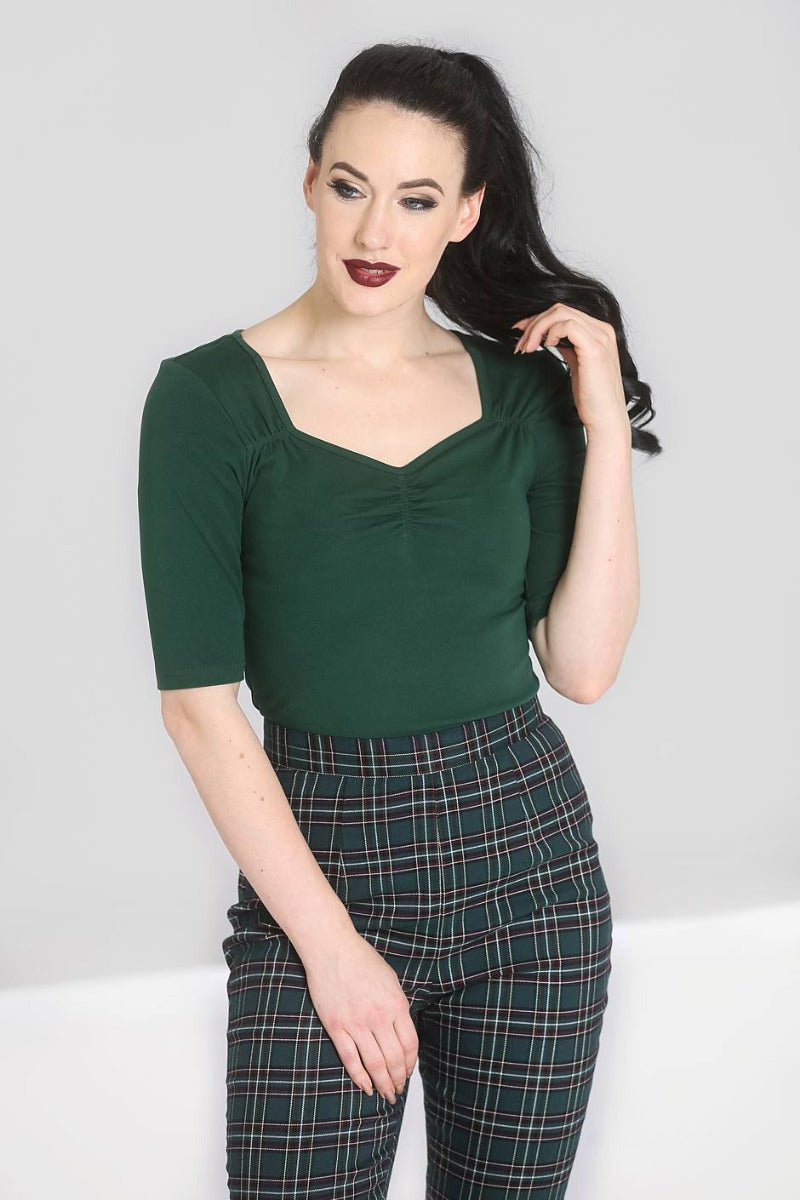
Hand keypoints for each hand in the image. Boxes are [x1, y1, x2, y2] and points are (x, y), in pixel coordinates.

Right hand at [302, 928, 418, 1102]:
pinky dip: (360, 1077)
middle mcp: (379, 1017)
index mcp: (396, 1005)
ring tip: (385, 1094)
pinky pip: (351, 1059)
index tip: (407, 1073)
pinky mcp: (337, 1027)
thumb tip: (402, 1031)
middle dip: (398, 1080)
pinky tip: (366, 1087)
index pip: (410, 1045)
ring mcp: (357, 1023)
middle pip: (394, 1059)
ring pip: (375, 1064)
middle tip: (397, 1092)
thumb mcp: (390, 980)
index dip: (410, 1064)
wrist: (332, 949)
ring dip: (382, 1083)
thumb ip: (397, 1006)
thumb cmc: (362, 960)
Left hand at [511, 303, 628, 434]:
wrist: (605, 418)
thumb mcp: (577, 364)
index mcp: (600, 332)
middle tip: (519, 344)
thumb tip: (548, 336)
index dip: (539, 319)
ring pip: (560, 314)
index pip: (564, 313)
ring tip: (526, 348)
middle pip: (560, 309)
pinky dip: (549, 332)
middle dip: (534, 323)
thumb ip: (567, 346)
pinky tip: (544, 347)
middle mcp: (603, 330)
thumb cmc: (592, 398)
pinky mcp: (595, 348)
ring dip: (537, 328)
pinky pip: (566, 326)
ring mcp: (601, 337)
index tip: (520, 332)